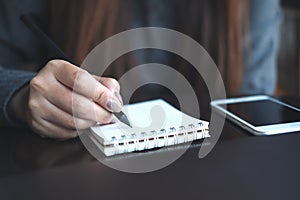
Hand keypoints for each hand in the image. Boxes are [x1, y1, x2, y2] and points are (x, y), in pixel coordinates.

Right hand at [8, 60, 122, 138]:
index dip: (100, 94)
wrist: (41, 95)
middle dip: (99, 113)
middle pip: (76, 104)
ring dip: (90, 123)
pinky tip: (81, 123)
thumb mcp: (86, 78)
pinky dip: (79, 131)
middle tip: (110, 116)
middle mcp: (42, 85)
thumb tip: (114, 100)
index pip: (80, 80)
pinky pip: (66, 132)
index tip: (114, 104)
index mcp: (56, 68)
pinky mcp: (37, 123)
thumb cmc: (68, 86)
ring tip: (96, 119)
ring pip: (72, 121)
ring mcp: (37, 105)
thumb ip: (105, 85)